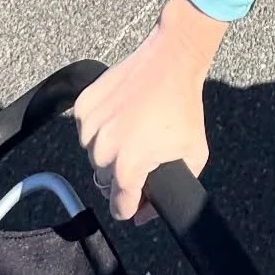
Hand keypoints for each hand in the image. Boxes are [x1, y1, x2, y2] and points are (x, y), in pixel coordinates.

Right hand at [74, 0, 218, 221]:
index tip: (143, 191)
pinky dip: (100, 127)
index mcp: (127, 167)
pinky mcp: (82, 106)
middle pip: (106, 181)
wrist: (171, 59)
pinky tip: (122, 114)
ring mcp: (88, 126)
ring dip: (110, 150)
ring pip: (94, 156)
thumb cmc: (183, 106)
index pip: (120, 208)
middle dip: (123, 173)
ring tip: (134, 129)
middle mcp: (102, 150)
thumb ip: (170, 194)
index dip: (134, 203)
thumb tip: (142, 215)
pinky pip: (86, 131)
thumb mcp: (193, 155)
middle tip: (144, 150)